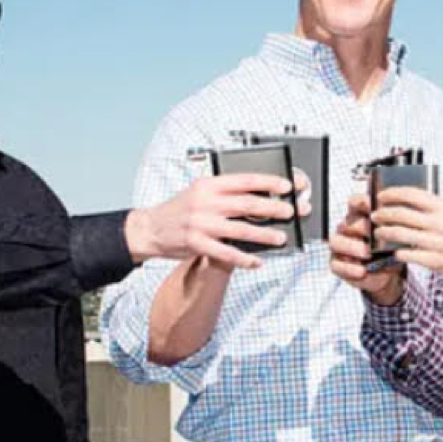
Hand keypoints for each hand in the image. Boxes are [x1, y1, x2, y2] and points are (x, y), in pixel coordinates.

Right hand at [125, 169, 311, 269]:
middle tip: (292, 211)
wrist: (150, 228)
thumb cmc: (182, 210)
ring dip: (264, 234)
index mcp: (208, 184)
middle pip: (246, 203)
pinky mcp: (196, 244)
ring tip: (281, 237)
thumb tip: (262, 199)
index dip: (269, 182)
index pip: (245, 180)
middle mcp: (205, 202)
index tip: (288, 186)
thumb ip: (225, 193)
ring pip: (240, 229)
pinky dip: (244, 258)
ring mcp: (200, 224)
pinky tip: (257, 261)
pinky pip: (226, 253)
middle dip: (273, 208)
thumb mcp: (199, 192)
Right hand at [329, 194, 405, 305]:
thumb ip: (392, 227)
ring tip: (366, 253)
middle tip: (372, 233)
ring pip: (336, 242)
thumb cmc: (390, 249)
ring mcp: (340, 247)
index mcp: (360, 216)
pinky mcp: (337, 264)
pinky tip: (362, 271)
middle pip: (347, 223)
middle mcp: (347, 229)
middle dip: (360, 227)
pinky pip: (336, 265)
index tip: (370, 204)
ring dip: (351, 246)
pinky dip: (349, 268)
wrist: (388, 273)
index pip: (355, 203)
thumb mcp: (395, 238)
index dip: (360, 201)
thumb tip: (392, 220)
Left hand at [369, 188, 442, 280]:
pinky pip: (407, 254)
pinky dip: (397, 251)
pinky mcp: (434, 260)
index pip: (410, 194)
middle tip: (375, 215)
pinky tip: (394, 250)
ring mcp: (435, 243)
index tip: (382, 196)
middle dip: (382, 213)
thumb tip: (409, 201)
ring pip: (399, 234)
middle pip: (400, 214)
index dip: (392, 193)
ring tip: (379, 232)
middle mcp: (437, 223)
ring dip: (384, 232)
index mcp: (442, 208)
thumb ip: (433, 207)